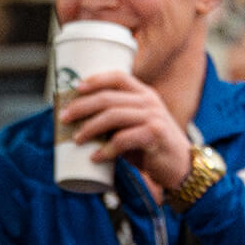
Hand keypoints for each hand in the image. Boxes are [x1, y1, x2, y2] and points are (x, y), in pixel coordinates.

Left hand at [59, 69, 195, 191]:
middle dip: (82, 107)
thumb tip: (78, 123)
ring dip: (89, 128)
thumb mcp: (135, 126)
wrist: (181, 166)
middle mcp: (149, 102)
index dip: (95, 80)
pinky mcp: (155, 136)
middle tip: (63, 118)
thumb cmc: (151, 147)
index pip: (118, 77)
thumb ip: (115, 121)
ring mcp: (153, 117)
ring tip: (76, 139)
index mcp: (144, 94)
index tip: (76, 88)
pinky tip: (95, 156)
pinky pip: (123, 139)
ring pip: (113, 116)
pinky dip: (105, 149)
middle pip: (108, 98)